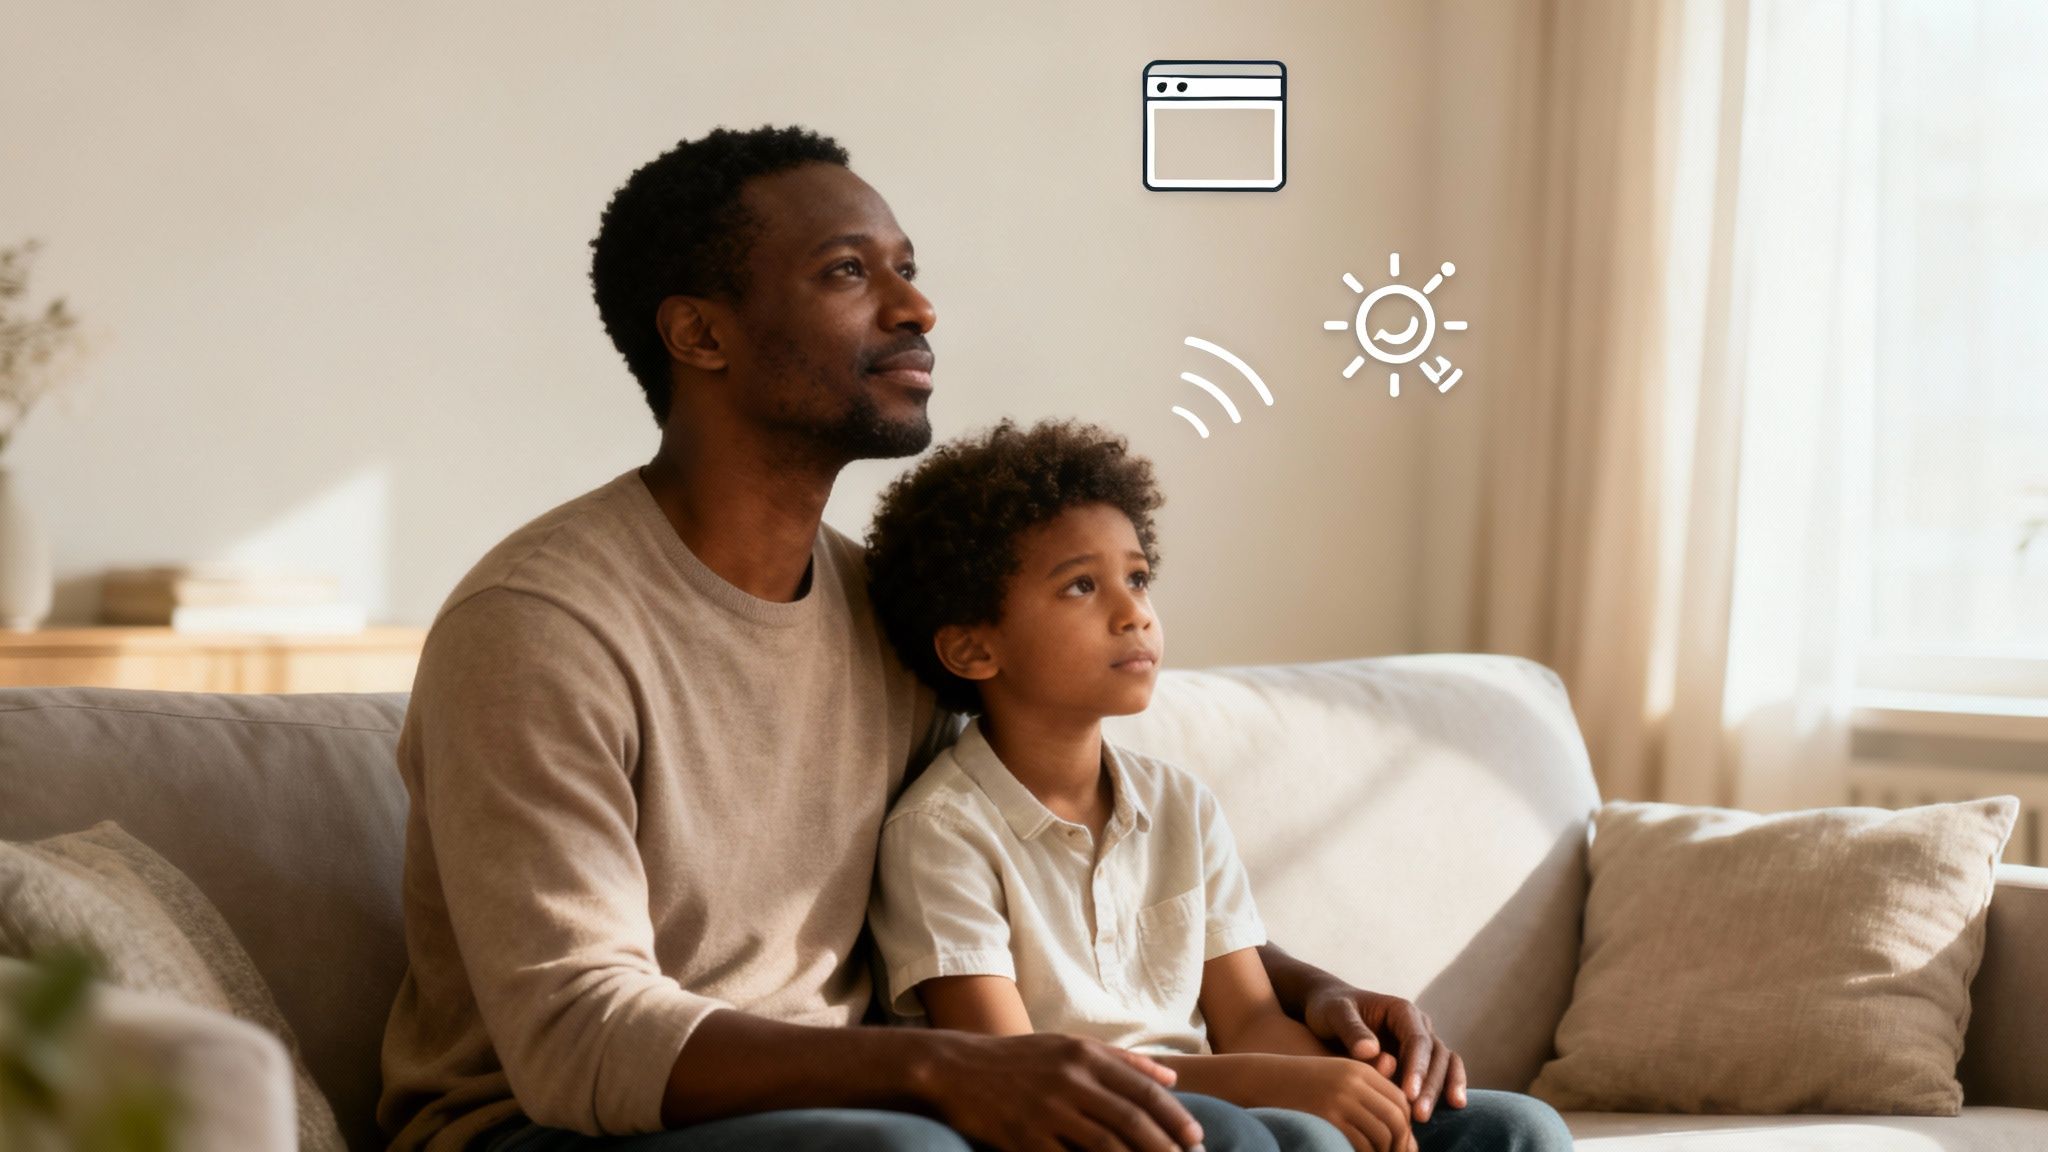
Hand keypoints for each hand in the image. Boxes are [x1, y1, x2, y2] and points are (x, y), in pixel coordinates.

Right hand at [920, 1031, 1203, 1151]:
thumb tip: (1171, 1080)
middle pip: (1131, 1122)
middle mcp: (1070, 1081)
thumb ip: (1122, 1061)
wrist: (956, 1069)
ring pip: (1106, 1147)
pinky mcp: (1025, 1140)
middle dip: (1166, 1148)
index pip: (1143, 1091)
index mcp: (1084, 1056)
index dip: (1175, 1118)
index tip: (1196, 1140)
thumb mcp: (1069, 1046)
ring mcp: (1047, 1112)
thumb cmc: (1018, 1059)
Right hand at [1220, 1053, 1415, 1151]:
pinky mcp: (1327, 1117)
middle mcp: (1355, 1081)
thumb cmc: (1296, 1085)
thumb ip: (1364, 1097)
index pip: (1400, 1101)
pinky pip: (1360, 1144)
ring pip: (1382, 1135)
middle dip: (1401, 1145)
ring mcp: (1341, 1099)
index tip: (1400, 1146)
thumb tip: (1401, 1129)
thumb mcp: (1333, 1081)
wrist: (1257, 1079)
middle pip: (1397, 1119)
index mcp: (1359, 1069)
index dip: (1405, 1128)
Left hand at [1303, 987, 1466, 1123]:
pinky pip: (1442, 1072)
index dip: (1417, 1068)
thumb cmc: (1331, 1009)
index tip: (1408, 1094)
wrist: (1328, 1010)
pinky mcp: (1419, 1060)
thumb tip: (1370, 1051)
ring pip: (1444, 1064)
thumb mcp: (1334, 1013)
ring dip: (1441, 1090)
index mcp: (1401, 1011)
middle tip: (1419, 1115)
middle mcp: (1418, 1026)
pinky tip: (1453, 1107)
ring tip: (1426, 1117)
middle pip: (1436, 1055)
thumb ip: (1351, 1029)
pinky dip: (1448, 1088)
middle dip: (1430, 1086)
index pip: (1417, 1040)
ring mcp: (1421, 1044)